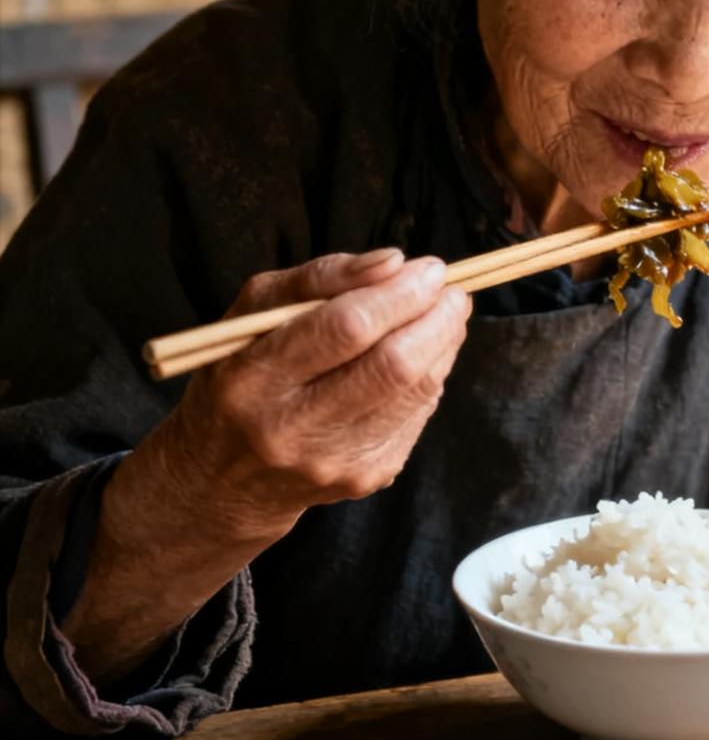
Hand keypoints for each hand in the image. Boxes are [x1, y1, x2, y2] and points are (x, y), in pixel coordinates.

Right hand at [151, 249, 469, 537]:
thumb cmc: (242, 371)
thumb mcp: (253, 312)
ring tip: (445, 314)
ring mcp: (332, 461)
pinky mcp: (363, 478)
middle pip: (393, 366)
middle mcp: (290, 429)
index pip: (345, 329)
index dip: (399, 294)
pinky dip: (431, 374)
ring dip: (445, 342)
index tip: (429, 268)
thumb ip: (319, 277)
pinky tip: (421, 355)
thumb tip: (393, 262)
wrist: (225, 477)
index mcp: (253, 378)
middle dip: (437, 318)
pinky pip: (418, 414)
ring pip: (417, 391)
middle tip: (452, 291)